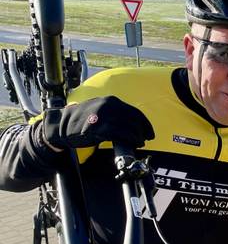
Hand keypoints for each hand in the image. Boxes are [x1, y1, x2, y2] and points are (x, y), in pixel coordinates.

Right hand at [38, 96, 153, 150]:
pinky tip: (134, 143)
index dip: (145, 123)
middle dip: (143, 130)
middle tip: (148, 138)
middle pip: (134, 119)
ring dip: (138, 136)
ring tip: (141, 142)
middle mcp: (108, 106)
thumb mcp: (101, 110)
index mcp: (111, 101)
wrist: (62, 125)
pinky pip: (120, 133)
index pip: (134, 111)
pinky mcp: (98, 127)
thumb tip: (132, 124)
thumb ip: (116, 113)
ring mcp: (103, 116)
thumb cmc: (83, 120)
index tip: (150, 131)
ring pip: (129, 126)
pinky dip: (130, 138)